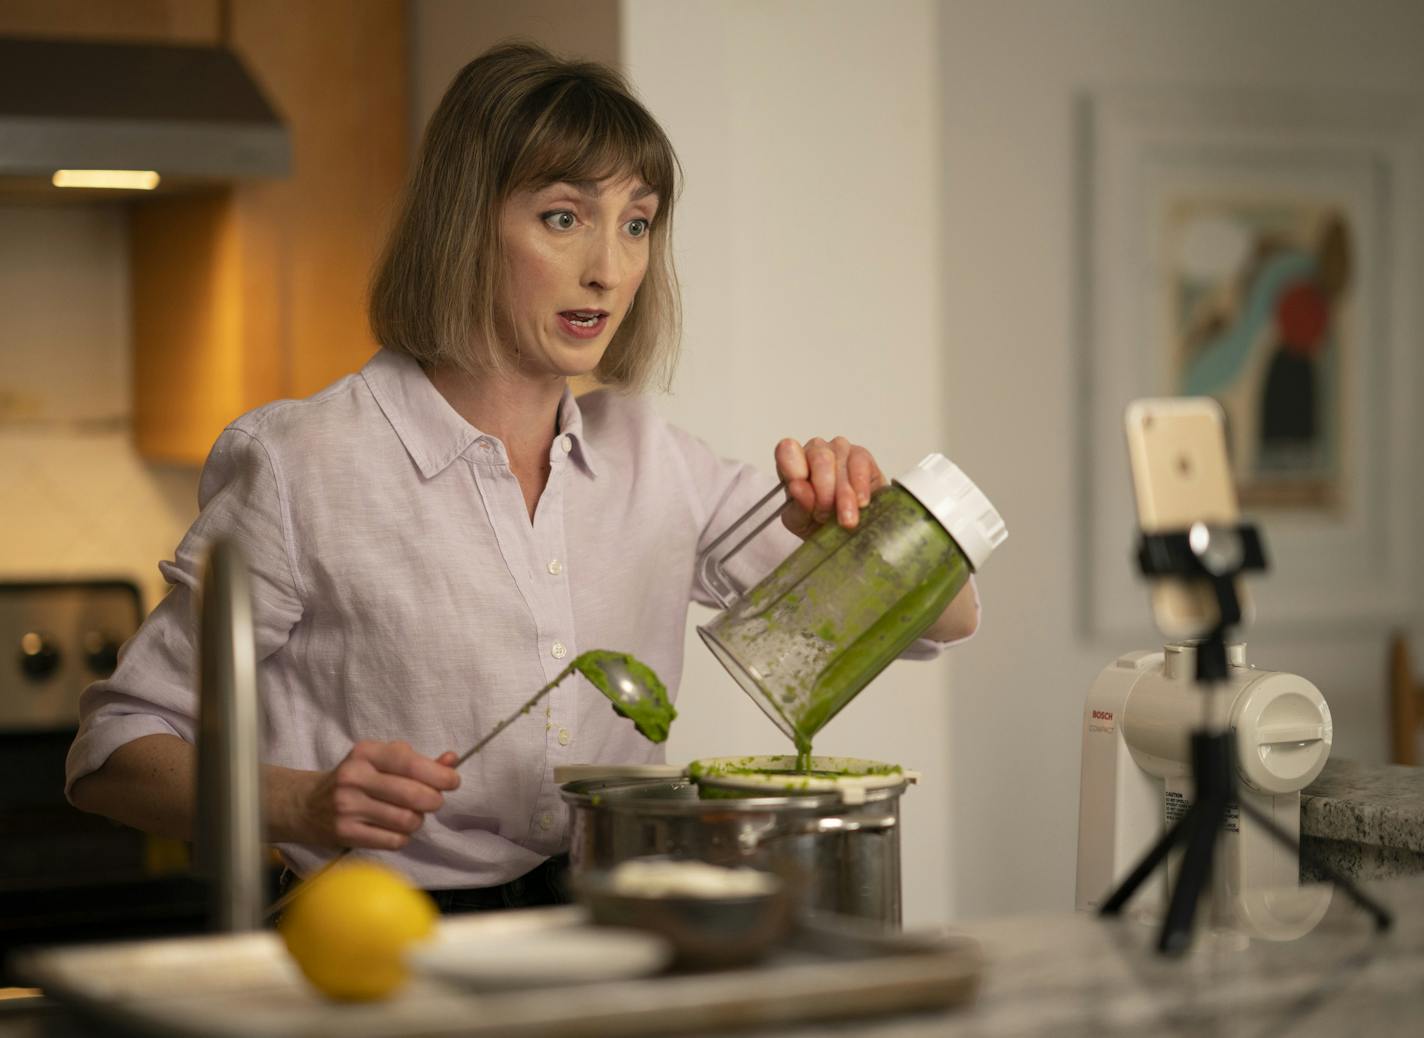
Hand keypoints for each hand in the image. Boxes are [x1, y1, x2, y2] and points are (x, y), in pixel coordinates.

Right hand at [297, 741, 459, 849]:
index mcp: (366, 753)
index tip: (453, 781)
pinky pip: (394, 841)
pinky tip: (393, 829)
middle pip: (414, 795)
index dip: (439, 774)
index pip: (410, 763)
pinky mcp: (345, 833)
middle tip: (432, 801)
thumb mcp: (380, 761)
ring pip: (407, 821)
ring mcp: (348, 807)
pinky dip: (402, 837)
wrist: (306, 805)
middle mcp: (354, 777)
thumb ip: (417, 761)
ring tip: (408, 815)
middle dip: (434, 800)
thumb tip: (453, 760)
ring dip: (417, 821)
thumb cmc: (354, 780)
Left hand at [774, 436, 886, 538]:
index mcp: (792, 462)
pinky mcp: (861, 455)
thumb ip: (798, 505)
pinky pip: (860, 464)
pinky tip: (861, 503)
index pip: (786, 451)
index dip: (793, 469)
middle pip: (818, 458)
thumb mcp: (801, 521)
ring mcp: (839, 449)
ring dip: (843, 496)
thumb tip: (797, 487)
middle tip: (824, 516)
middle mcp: (814, 450)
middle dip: (823, 492)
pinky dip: (860, 487)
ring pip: (839, 462)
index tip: (797, 489)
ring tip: (846, 520)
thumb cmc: (818, 522)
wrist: (845, 533)